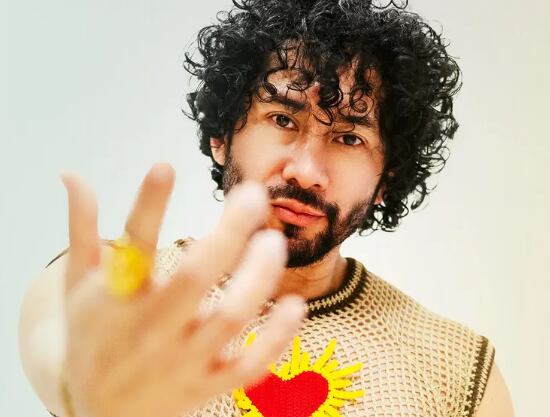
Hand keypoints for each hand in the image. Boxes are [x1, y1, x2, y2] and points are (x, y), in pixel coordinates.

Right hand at [60, 163, 304, 416]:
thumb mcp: (77, 287)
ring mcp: (183, 360)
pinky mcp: (208, 384)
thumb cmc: (93, 339)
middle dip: (229, 232)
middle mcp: (151, 329)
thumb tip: (73, 175)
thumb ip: (82, 230)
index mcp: (116, 298)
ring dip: (258, 276)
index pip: (132, 246)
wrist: (101, 414)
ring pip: (230, 317)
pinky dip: (276, 339)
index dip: (148, 205)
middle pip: (196, 276)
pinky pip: (249, 366)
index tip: (165, 166)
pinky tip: (294, 305)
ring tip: (273, 240)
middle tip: (254, 194)